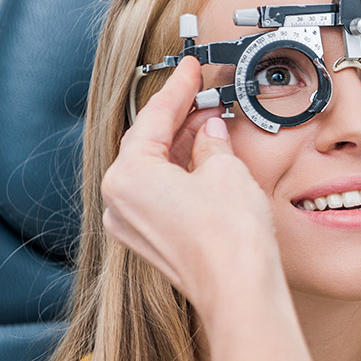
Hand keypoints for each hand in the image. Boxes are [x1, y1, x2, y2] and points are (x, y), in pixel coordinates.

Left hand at [101, 56, 284, 322]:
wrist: (240, 290)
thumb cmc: (229, 239)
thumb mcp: (224, 171)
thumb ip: (211, 143)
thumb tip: (210, 133)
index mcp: (128, 177)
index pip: (152, 118)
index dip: (178, 89)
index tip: (190, 71)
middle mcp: (121, 202)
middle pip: (147, 144)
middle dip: (179, 118)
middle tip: (204, 96)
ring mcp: (134, 225)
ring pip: (154, 169)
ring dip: (182, 145)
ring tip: (211, 124)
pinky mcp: (153, 240)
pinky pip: (161, 192)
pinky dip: (181, 172)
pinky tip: (205, 159)